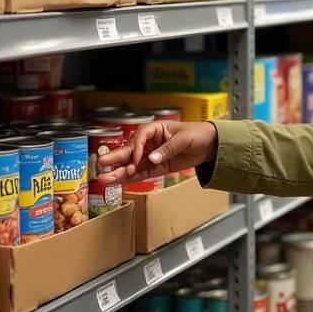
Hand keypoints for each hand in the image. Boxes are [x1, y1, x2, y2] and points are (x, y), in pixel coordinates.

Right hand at [97, 121, 217, 184]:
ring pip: (132, 164)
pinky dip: (131, 178)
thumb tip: (152, 158)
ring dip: (119, 171)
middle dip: (117, 158)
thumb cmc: (198, 134)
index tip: (135, 157)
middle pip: (131, 151)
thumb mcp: (184, 139)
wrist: (211, 145)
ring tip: (104, 178)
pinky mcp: (156, 168)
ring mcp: (151, 156)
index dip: (136, 147)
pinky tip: (118, 182)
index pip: (140, 136)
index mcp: (156, 129)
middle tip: (102, 164)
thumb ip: (168, 149)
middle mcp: (150, 142)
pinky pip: (141, 174)